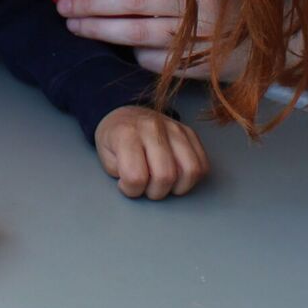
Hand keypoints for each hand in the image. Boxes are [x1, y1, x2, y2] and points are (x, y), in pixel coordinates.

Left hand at [56, 0, 243, 80]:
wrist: (273, 38)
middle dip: (88, 4)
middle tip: (63, 6)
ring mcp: (195, 33)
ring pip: (132, 33)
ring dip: (97, 30)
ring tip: (74, 26)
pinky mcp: (193, 62)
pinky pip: (148, 57)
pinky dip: (131, 51)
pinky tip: (118, 46)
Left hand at [93, 106, 207, 198]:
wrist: (126, 115)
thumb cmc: (115, 139)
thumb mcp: (104, 157)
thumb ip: (119, 173)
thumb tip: (139, 184)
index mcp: (127, 134)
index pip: (136, 177)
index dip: (131, 190)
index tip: (126, 185)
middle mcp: (153, 128)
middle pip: (166, 176)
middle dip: (155, 192)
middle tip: (145, 186)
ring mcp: (175, 129)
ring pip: (190, 171)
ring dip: (177, 187)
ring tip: (163, 183)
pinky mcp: (190, 133)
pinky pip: (203, 164)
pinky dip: (192, 178)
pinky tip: (177, 176)